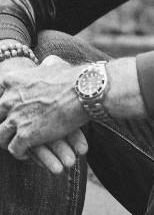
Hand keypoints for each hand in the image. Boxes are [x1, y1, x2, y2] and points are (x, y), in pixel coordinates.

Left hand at [0, 55, 87, 169]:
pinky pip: (14, 149)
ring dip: (8, 140)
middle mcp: (9, 99)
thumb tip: (48, 62)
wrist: (84, 90)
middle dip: (4, 122)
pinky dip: (20, 153)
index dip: (5, 104)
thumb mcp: (54, 64)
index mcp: (12, 80)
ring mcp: (15, 118)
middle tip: (14, 128)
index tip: (12, 109)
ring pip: (0, 136)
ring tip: (18, 143)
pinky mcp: (25, 136)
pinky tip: (27, 152)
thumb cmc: (73, 76)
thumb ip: (45, 65)